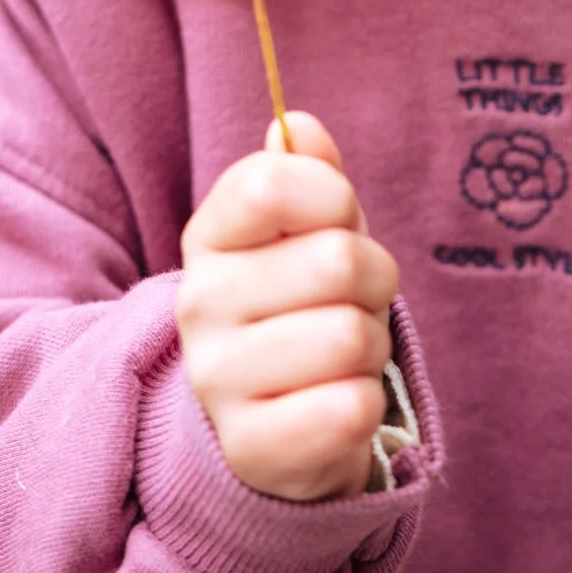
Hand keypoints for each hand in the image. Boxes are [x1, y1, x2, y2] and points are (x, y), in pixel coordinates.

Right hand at [177, 111, 400, 500]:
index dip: (332, 196)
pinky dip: (364, 405)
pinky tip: (335, 404)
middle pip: (337, 259)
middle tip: (350, 301)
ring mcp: (217, 380)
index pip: (272, 182)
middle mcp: (198, 303)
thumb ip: (309, 174)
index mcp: (210, 235)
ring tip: (341, 356)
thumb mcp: (309, 231)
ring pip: (351, 337)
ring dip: (371, 346)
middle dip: (372, 279)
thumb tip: (297, 123)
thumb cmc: (303, 303)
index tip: (338, 220)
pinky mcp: (250, 449)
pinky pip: (351, 409)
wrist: (275, 423)